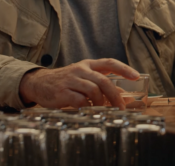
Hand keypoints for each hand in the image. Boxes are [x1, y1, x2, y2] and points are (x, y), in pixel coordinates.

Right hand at [19, 59, 139, 109]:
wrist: (38, 83)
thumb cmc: (65, 82)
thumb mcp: (83, 78)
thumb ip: (100, 85)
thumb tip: (123, 97)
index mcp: (88, 64)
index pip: (109, 63)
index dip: (124, 69)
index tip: (136, 76)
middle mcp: (80, 70)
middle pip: (103, 80)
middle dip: (115, 95)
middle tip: (121, 107)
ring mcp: (70, 80)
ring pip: (93, 90)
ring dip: (101, 102)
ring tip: (102, 109)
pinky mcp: (62, 92)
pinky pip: (80, 100)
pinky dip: (88, 107)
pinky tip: (88, 110)